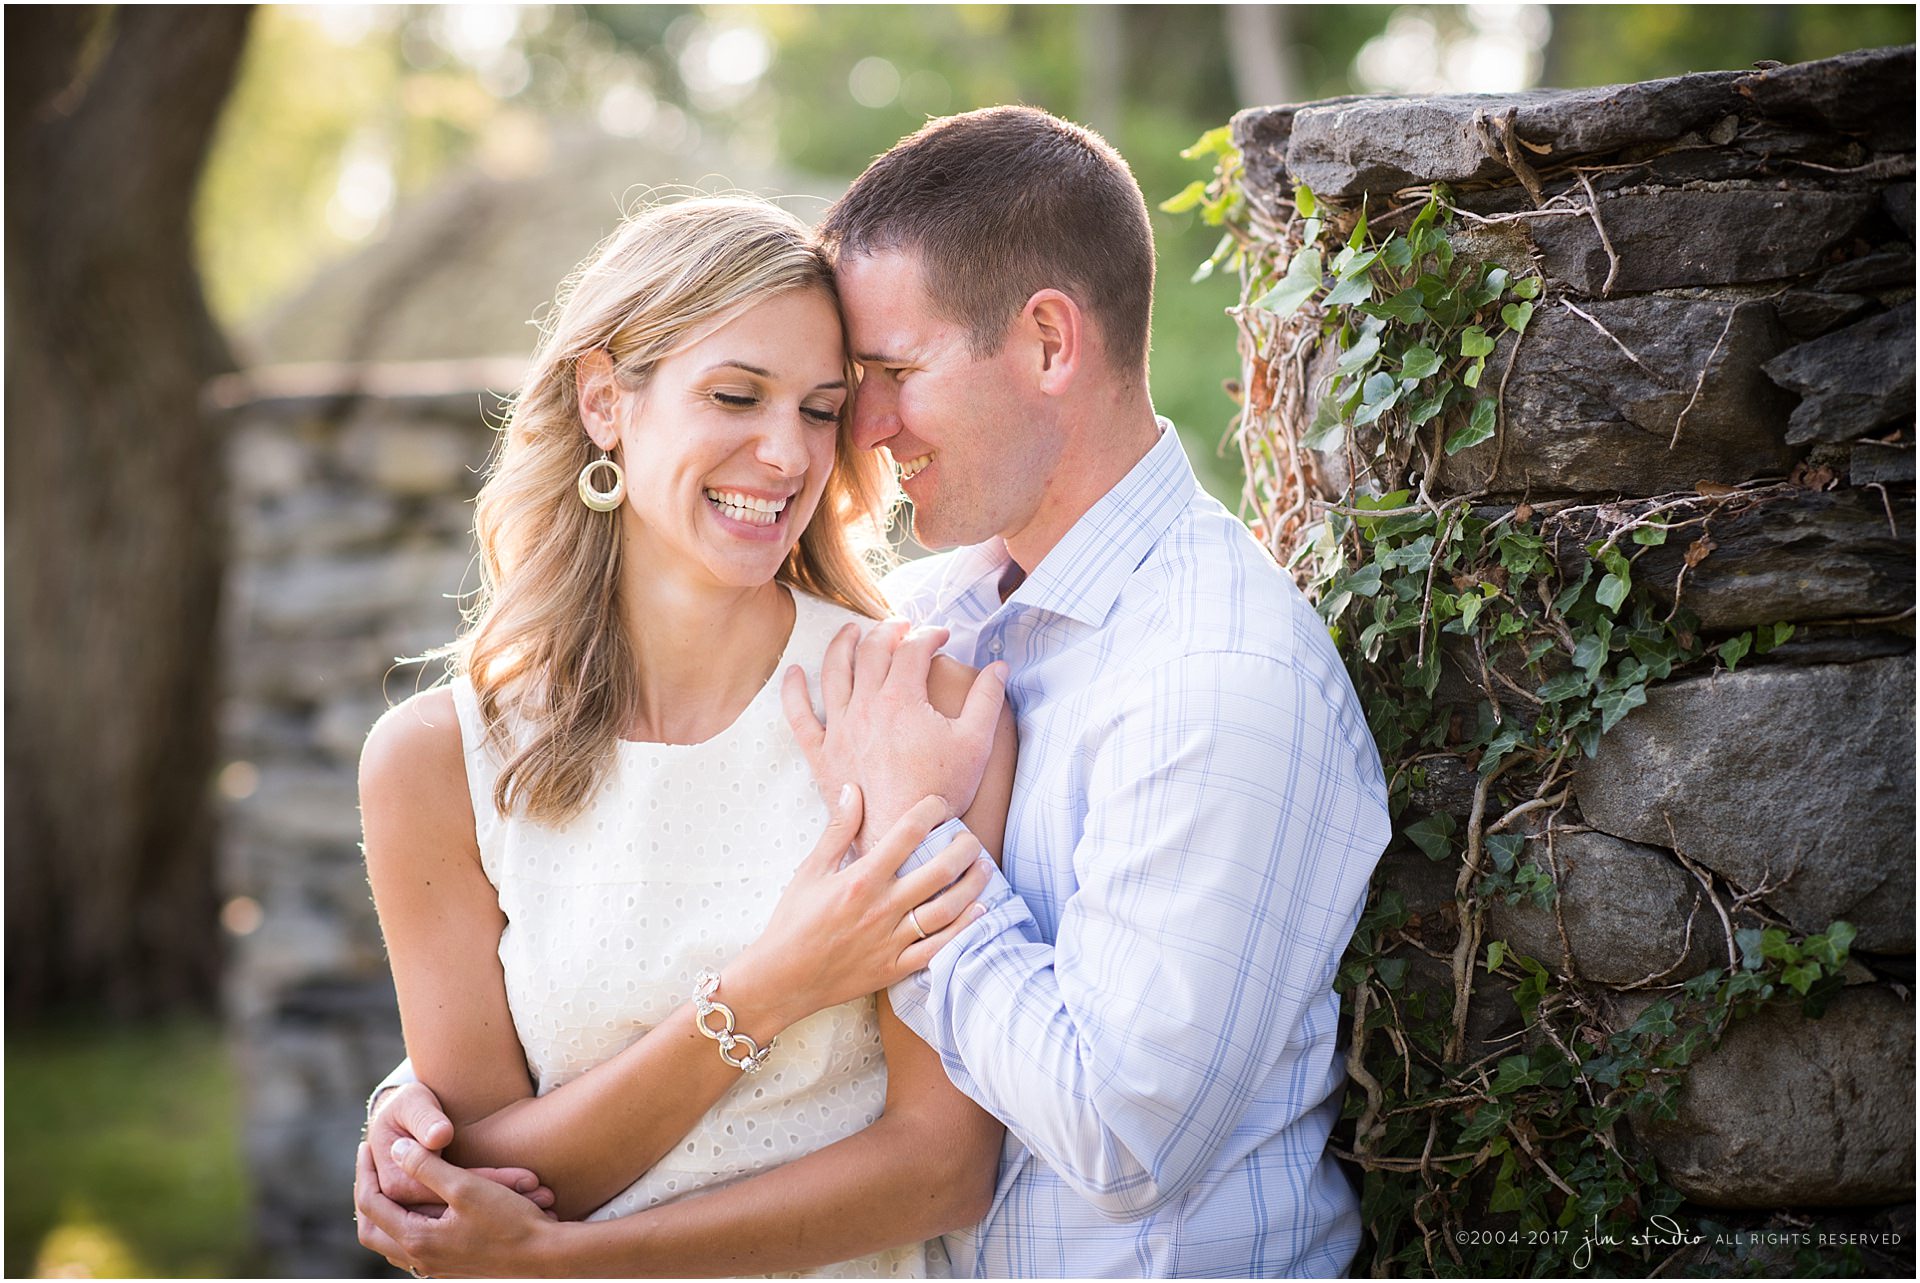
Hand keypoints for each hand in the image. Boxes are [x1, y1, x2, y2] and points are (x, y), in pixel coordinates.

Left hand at [357, 1138, 556, 1277]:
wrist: (545, 1257)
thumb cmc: (510, 1221)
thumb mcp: (466, 1186)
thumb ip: (426, 1167)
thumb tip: (395, 1150)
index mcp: (416, 1239)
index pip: (371, 1204)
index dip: (365, 1172)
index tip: (366, 1146)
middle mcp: (419, 1260)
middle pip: (370, 1231)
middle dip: (365, 1198)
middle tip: (368, 1169)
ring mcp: (434, 1269)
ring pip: (389, 1245)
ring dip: (382, 1216)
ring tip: (386, 1187)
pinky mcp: (449, 1270)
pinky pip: (410, 1251)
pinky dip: (403, 1228)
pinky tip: (419, 1211)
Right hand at [368, 1082, 553, 1214]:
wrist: (399, 1114)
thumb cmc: (406, 1106)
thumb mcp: (413, 1105)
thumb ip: (425, 1121)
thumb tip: (440, 1136)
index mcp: (398, 1184)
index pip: (453, 1190)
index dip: (491, 1182)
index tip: (529, 1178)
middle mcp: (408, 1206)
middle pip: (463, 1208)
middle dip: (505, 1199)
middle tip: (546, 1193)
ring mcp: (422, 1212)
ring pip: (468, 1215)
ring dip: (507, 1206)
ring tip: (546, 1195)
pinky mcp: (437, 1208)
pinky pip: (468, 1213)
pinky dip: (498, 1206)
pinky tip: (530, 1196)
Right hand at [731, 787, 993, 1028]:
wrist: (782, 979)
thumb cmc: (792, 922)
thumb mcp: (810, 871)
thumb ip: (837, 830)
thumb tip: (853, 788)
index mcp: (861, 879)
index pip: (907, 833)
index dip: (930, 811)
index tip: (940, 803)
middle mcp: (882, 907)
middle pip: (939, 870)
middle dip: (963, 848)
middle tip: (971, 837)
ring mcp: (892, 940)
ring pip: (946, 909)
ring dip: (972, 885)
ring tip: (984, 867)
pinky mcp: (896, 967)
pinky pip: (939, 948)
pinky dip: (963, 929)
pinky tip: (980, 911)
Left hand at [782, 620, 1006, 847]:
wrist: (904, 836)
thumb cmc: (941, 792)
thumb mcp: (975, 744)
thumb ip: (987, 700)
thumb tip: (999, 668)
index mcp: (901, 699)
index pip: (912, 649)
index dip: (929, 635)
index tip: (941, 636)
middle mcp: (865, 706)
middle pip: (871, 651)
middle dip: (889, 631)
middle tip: (902, 627)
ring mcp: (839, 729)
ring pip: (834, 671)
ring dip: (843, 644)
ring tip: (851, 632)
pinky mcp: (822, 754)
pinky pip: (799, 716)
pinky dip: (793, 690)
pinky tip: (793, 673)